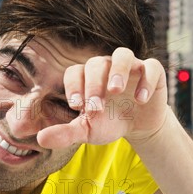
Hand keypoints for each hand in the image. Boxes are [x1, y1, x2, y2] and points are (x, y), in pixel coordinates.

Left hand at [36, 48, 167, 148]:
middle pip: (96, 63)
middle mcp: (107, 67)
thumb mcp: (87, 131)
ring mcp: (130, 67)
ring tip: (115, 90)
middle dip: (94, 84)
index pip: (75, 72)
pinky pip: (151, 67)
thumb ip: (65, 133)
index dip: (73, 86)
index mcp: (87, 77)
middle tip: (96, 107)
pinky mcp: (152, 72)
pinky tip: (141, 99)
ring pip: (123, 54)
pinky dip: (146, 80)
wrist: (138, 126)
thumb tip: (40, 139)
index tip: (76, 105)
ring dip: (118, 70)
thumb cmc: (108, 123)